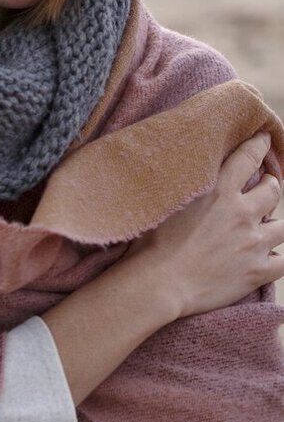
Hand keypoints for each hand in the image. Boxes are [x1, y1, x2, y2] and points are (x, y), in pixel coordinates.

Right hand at [125, 131, 283, 318]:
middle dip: (271, 184)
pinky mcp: (258, 271)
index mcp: (218, 191)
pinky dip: (278, 257)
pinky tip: (271, 256)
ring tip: (270, 221)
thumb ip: (185, 184)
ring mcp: (254, 243)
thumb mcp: (165, 200)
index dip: (259, 145)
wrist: (159, 282)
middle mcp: (242, 213)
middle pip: (272, 190)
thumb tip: (185, 169)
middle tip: (267, 183)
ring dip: (277, 220)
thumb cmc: (151, 241)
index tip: (265, 139)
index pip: (247, 158)